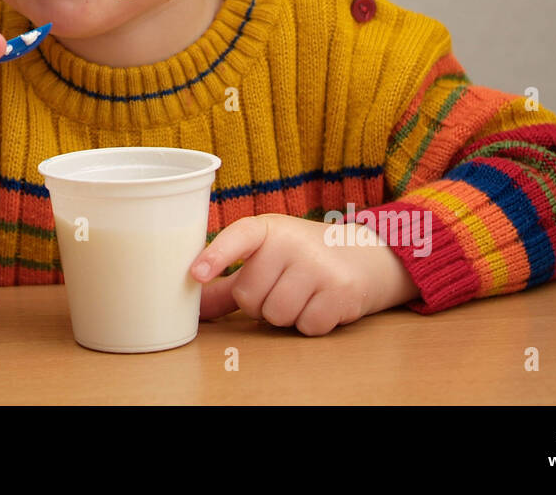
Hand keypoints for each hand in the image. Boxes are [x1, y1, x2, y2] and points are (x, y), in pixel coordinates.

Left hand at [191, 214, 419, 335]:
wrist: (363, 256)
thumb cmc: (301, 258)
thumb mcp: (265, 258)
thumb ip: (228, 284)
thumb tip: (192, 308)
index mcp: (267, 228)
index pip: (238, 237)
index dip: (216, 256)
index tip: (196, 273)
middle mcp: (292, 242)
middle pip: (249, 297)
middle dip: (259, 302)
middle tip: (281, 285)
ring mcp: (318, 265)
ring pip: (276, 315)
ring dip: (284, 315)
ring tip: (301, 293)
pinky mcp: (341, 291)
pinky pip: (305, 326)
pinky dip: (309, 323)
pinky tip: (320, 303)